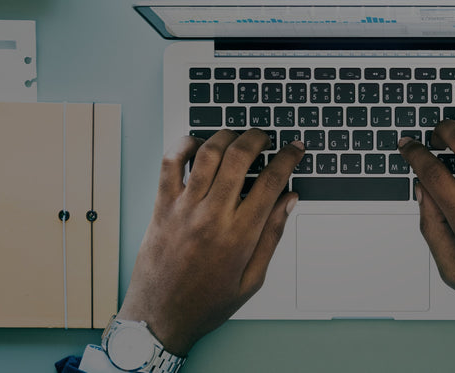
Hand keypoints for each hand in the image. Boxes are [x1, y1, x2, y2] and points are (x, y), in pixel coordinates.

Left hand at [117, 129, 303, 355]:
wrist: (159, 318)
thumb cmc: (206, 303)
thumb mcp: (252, 279)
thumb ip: (272, 236)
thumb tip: (289, 201)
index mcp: (239, 235)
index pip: (271, 181)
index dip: (288, 158)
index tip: (295, 148)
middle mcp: (211, 216)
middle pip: (239, 157)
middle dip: (258, 138)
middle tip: (264, 137)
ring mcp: (183, 208)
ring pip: (207, 153)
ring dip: (225, 136)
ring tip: (235, 137)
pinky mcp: (161, 206)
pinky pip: (169, 164)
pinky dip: (183, 145)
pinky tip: (196, 145)